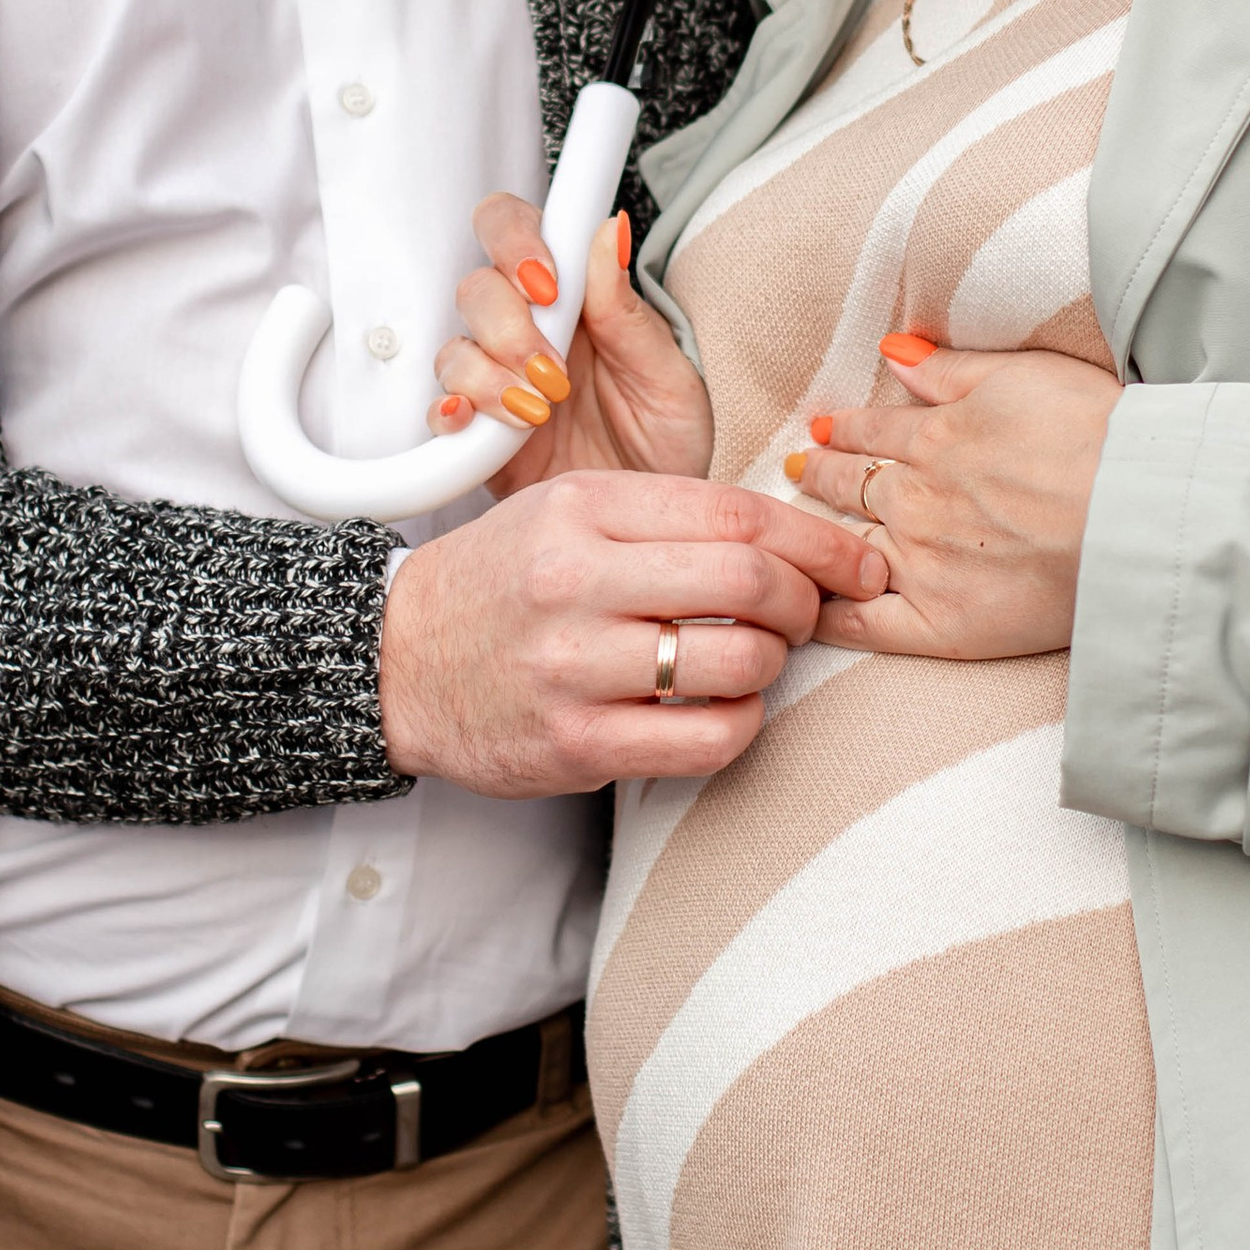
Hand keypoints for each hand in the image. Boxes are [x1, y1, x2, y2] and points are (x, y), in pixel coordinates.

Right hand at [379, 469, 883, 793]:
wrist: (394, 661)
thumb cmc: (501, 580)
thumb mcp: (565, 510)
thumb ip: (664, 515)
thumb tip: (788, 540)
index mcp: (582, 506)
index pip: (735, 511)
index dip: (817, 540)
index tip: (855, 563)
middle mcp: (577, 579)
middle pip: (748, 578)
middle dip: (806, 599)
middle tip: (811, 612)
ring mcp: (574, 666)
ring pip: (737, 660)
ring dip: (773, 661)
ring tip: (757, 657)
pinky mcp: (576, 743)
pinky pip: (706, 739)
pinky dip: (742, 723)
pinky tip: (726, 708)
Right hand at [432, 200, 713, 486]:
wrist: (651, 524)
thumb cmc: (667, 442)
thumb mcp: (668, 377)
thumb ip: (628, 311)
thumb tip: (607, 232)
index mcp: (574, 298)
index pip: (517, 230)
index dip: (515, 241)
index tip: (546, 283)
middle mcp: (528, 331)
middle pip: (477, 287)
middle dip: (507, 326)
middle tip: (552, 369)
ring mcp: (499, 379)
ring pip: (455, 347)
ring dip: (490, 376)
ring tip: (539, 411)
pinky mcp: (479, 431)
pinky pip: (439, 410)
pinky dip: (451, 413)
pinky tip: (480, 424)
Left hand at [788, 335, 1123, 663]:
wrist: (1135, 511)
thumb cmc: (1096, 433)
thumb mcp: (1022, 373)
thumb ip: (950, 368)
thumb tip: (892, 351)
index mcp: (934, 439)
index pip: (872, 433)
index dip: (844, 430)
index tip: (823, 430)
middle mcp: (915, 500)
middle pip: (850, 486)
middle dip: (819, 475)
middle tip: (796, 471)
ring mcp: (922, 564)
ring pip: (847, 547)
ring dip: (815, 536)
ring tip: (796, 533)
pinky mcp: (940, 624)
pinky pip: (865, 626)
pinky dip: (830, 616)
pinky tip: (809, 610)